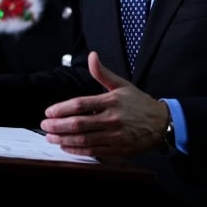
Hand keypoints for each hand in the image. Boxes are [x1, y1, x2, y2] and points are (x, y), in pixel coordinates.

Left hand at [40, 51, 168, 157]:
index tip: (49, 112)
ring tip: (51, 137)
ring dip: (63, 139)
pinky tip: (66, 148)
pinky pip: (93, 151)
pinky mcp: (118, 149)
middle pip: (78, 123)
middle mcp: (112, 118)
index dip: (61, 109)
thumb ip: (102, 72)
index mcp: (111, 101)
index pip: (80, 105)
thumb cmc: (139, 103)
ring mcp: (115, 135)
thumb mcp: (122, 84)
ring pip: (83, 139)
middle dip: (57, 126)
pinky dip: (77, 151)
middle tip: (45, 125)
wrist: (162, 123)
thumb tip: (92, 55)